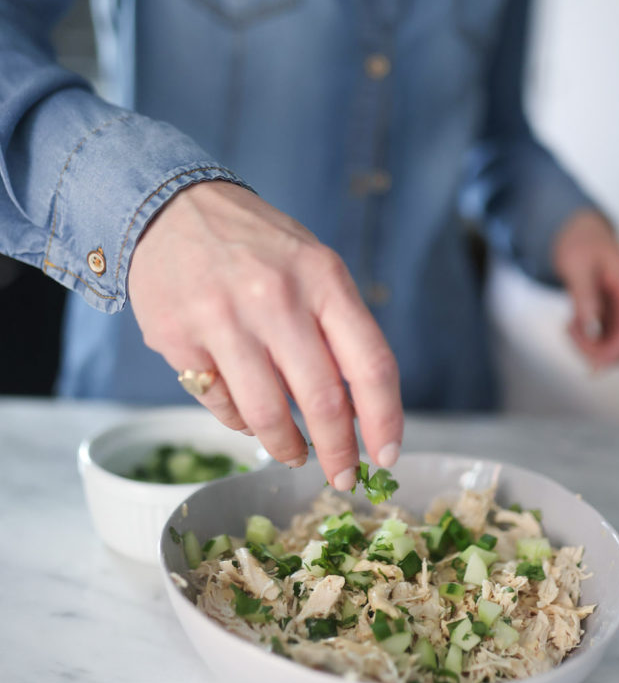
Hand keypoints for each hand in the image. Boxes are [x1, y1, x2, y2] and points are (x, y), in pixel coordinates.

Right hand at [128, 181, 402, 487]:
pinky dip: (240, 421)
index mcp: (322, 277)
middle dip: (338, 452)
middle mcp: (275, 297)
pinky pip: (220, 404)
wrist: (167, 207)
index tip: (387, 455)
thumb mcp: (311, 265)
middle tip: (342, 474)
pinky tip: (247, 413)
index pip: (370, 364)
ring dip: (287, 447)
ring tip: (294, 453)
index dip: (385, 420)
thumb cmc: (254, 246)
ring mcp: (223, 319)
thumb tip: (357, 413)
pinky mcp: (178, 340)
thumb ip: (337, 329)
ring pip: (267, 415)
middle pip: (322, 402)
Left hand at [552, 210, 618, 368]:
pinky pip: (604, 339)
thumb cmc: (579, 245)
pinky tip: (570, 324)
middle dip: (597, 351)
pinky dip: (587, 339)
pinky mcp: (613, 315)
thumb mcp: (577, 266)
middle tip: (568, 333)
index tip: (591, 365)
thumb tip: (592, 329)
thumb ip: (585, 296)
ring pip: (614, 346)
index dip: (615, 352)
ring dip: (589, 345)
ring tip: (568, 325)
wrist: (579, 234)